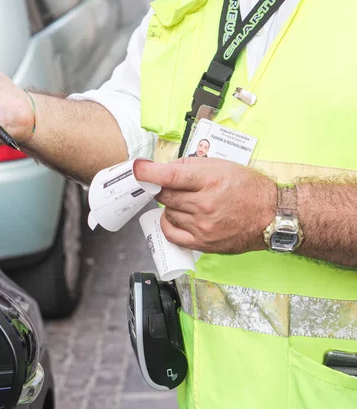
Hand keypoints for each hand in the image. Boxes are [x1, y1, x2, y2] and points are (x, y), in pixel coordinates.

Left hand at [134, 158, 276, 253]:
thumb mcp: (222, 166)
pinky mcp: (203, 243)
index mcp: (210, 181)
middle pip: (165, 196)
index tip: (137, 169)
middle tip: (173, 187)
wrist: (272, 216)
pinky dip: (169, 224)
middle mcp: (204, 204)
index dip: (149, 173)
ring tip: (189, 203)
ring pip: (168, 213)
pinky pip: (172, 234)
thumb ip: (190, 165)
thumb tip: (163, 169)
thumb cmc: (248, 188)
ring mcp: (202, 226)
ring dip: (171, 206)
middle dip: (163, 189)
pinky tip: (176, 218)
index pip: (170, 176)